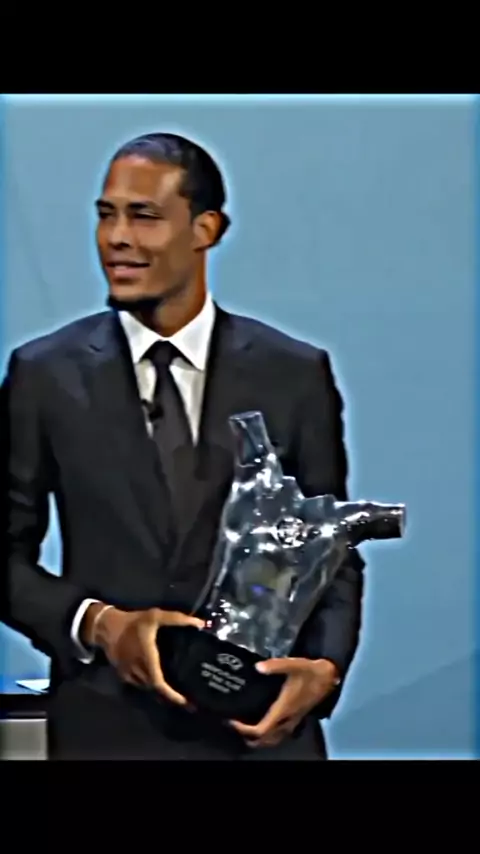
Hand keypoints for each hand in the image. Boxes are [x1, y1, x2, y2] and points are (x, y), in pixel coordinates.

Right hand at [82, 603, 203, 705]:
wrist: (106, 627)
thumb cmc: (133, 623)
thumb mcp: (155, 616)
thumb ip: (177, 619)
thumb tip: (200, 623)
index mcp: (147, 660)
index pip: (160, 684)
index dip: (172, 695)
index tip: (184, 701)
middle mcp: (138, 671)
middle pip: (155, 689)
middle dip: (170, 695)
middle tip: (187, 697)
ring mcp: (129, 675)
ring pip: (147, 687)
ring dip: (159, 690)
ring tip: (175, 689)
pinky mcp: (123, 674)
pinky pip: (139, 683)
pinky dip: (149, 684)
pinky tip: (157, 679)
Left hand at [229, 658, 339, 748]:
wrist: (328, 677)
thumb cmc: (310, 671)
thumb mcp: (293, 665)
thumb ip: (276, 665)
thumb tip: (258, 667)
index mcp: (283, 710)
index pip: (261, 730)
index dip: (244, 729)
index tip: (233, 720)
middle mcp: (287, 719)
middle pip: (265, 740)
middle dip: (249, 738)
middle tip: (236, 726)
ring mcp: (293, 721)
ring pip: (273, 739)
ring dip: (259, 739)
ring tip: (247, 728)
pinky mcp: (296, 718)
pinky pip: (280, 734)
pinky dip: (269, 734)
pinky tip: (264, 723)